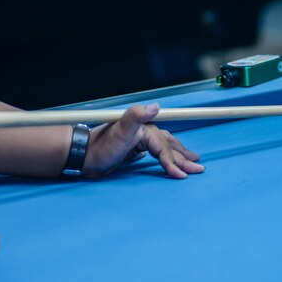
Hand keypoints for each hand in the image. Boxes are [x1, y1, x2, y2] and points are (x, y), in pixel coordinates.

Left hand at [82, 103, 204, 178]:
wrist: (82, 155)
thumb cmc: (100, 147)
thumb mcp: (119, 130)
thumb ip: (136, 116)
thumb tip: (156, 106)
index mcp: (144, 129)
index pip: (163, 147)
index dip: (174, 161)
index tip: (183, 175)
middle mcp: (144, 133)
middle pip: (169, 146)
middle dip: (185, 158)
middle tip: (199, 168)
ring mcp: (140, 142)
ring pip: (165, 149)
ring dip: (180, 156)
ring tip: (192, 162)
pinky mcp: (134, 151)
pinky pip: (157, 154)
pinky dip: (167, 158)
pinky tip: (170, 160)